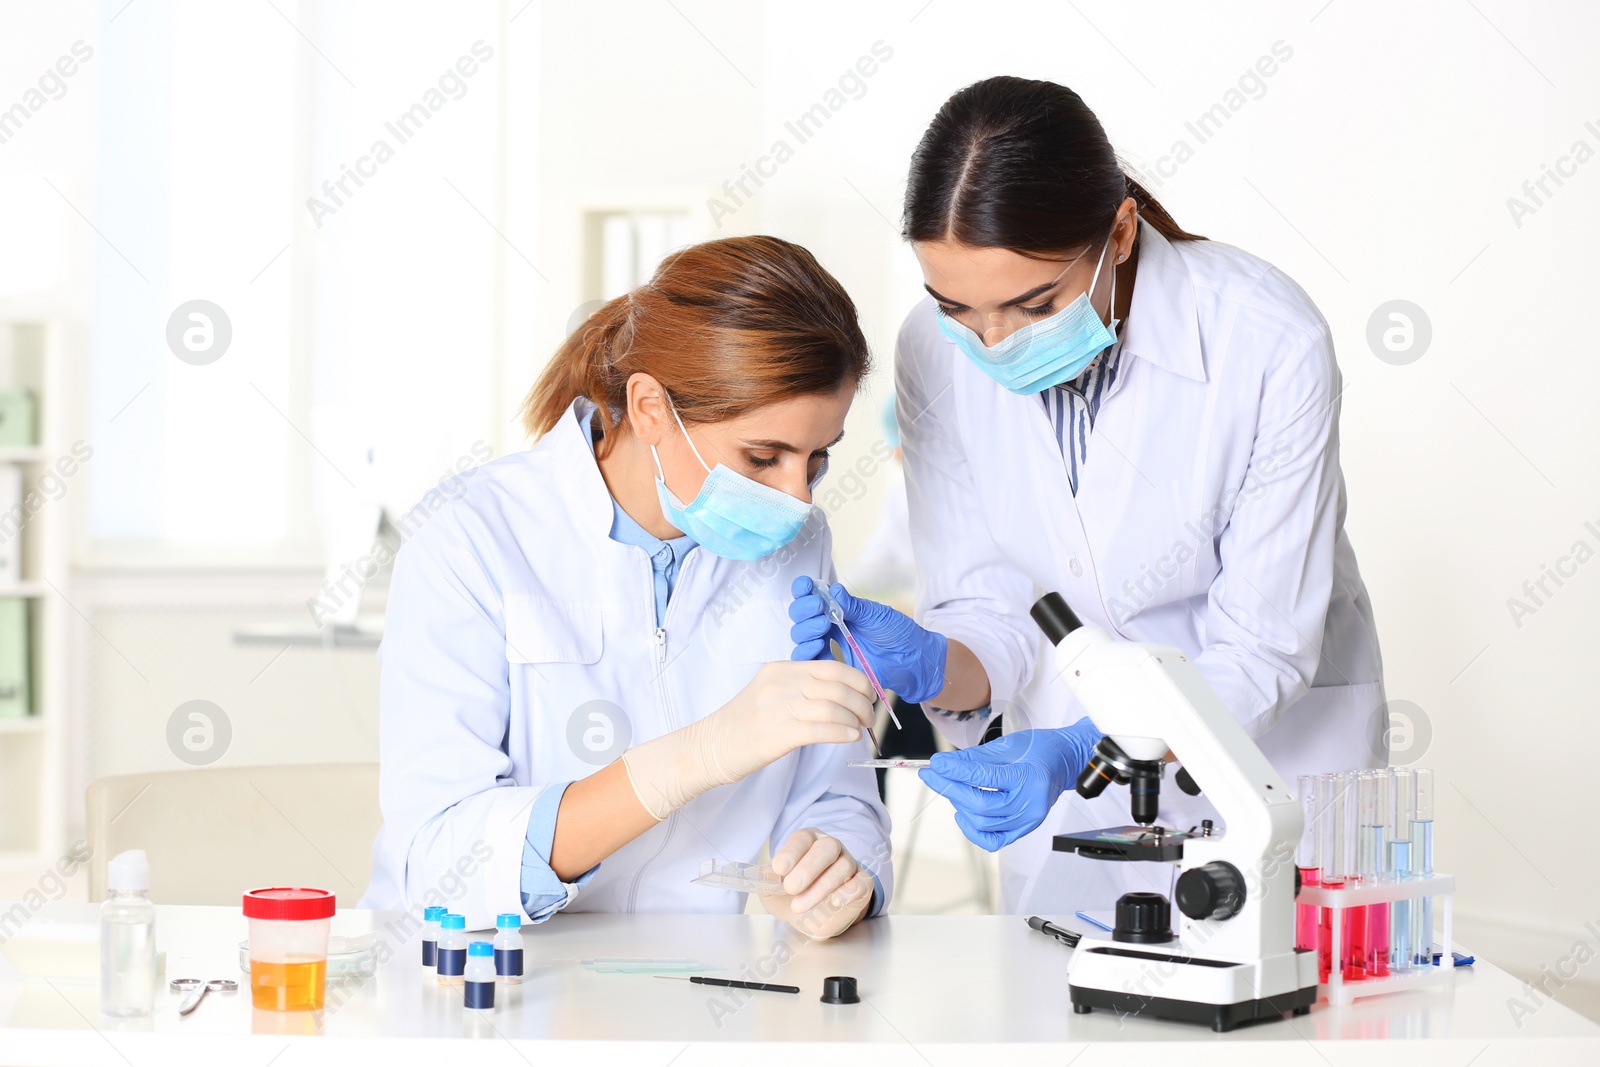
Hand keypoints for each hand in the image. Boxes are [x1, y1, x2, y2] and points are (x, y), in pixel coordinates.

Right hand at [621, 660, 874, 819]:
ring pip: (833, 707)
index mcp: (779, 669)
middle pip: (837, 685)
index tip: (869, 693)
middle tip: (870, 714)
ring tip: (862, 729)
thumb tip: (839, 693)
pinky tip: (850, 738)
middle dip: (862, 700)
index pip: (830, 667)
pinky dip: (843, 733)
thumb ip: (800, 688)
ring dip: (856, 718)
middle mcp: (780, 683)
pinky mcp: (778, 734)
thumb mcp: (769, 693)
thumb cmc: (742, 724)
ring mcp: (778, 708)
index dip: (858, 680)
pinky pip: (822, 729)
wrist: (709, 747)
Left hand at [759, 828, 874, 939]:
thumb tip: (764, 872)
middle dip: (808, 868)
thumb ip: (767, 880)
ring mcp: (849, 863)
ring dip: (821, 887)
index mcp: (808, 841)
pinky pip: (863, 882)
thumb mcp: (772, 890)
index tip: (778, 869)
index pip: (802, 838)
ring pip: (843, 867)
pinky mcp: (862, 883)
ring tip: (799, 906)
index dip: (791, 851)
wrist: (812, 917)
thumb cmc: (791, 896)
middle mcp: (830, 847)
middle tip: (791, 888)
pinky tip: (836, 901)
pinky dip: (850, 891)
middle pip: (827, 847)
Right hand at [788, 577, 947, 703]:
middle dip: (804, 610)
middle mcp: (829, 627)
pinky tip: (817, 645)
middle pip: (800, 617)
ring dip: (805, 630)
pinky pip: (809, 662)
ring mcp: (828, 647)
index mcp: (838, 610)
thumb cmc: (897, 633)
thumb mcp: (875, 615)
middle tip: (819, 608)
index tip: (805, 586)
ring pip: (800, 637)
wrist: (912, 660)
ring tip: (822, 626)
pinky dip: (806, 652)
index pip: (812, 597)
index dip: (803, 590)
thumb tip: (833, 590)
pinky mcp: (831, 668)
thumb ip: (852, 606)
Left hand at [918, 720, 1101, 850]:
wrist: (1065, 761)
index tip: (935, 764)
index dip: (955, 772)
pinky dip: (972, 830)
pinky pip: (992, 840)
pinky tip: (962, 813)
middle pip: (979, 805)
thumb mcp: (1007, 745)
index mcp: (1029, 778)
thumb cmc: (1040, 749)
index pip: (983, 778)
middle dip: (950, 789)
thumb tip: (944, 764)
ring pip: (982, 823)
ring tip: (950, 787)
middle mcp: (1030, 805)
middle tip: (933, 775)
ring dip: (958, 805)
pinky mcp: (1024, 830)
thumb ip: (974, 758)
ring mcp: (1028, 821)